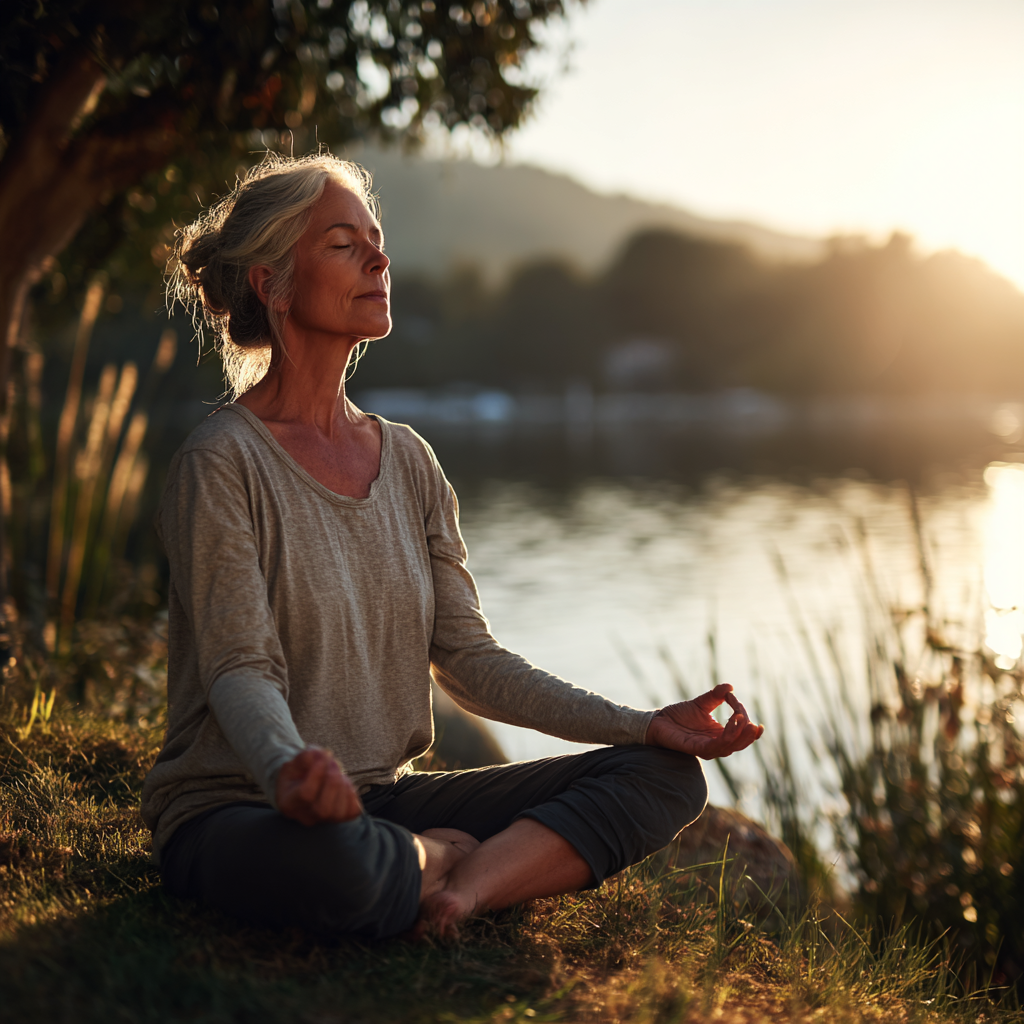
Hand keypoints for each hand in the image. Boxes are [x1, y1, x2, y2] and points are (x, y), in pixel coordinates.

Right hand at [275, 746, 363, 825]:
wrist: (305, 782)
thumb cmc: (299, 771)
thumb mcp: (295, 761)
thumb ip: (306, 757)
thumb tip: (322, 756)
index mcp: (289, 802)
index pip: (306, 794)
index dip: (317, 774)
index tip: (322, 757)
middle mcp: (305, 817)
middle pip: (323, 809)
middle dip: (333, 782)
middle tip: (334, 762)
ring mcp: (323, 820)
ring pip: (338, 813)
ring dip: (343, 788)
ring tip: (339, 773)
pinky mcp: (340, 817)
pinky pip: (353, 811)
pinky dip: (353, 794)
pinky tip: (345, 782)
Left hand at [646, 683, 763, 758]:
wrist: (658, 721)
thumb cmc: (679, 715)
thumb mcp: (701, 703)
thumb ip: (716, 696)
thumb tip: (730, 687)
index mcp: (720, 735)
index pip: (742, 732)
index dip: (746, 721)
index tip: (737, 702)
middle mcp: (716, 744)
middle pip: (740, 743)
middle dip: (748, 731)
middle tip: (750, 719)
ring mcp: (707, 748)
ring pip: (730, 747)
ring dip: (739, 734)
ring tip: (742, 719)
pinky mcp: (696, 749)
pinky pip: (715, 747)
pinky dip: (726, 736)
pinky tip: (730, 723)